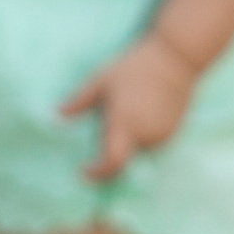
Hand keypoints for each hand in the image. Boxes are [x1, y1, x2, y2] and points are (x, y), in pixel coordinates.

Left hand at [60, 36, 198, 180]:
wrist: (176, 60)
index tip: (84, 172)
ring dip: (126, 146)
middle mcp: (146, 136)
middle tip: (94, 147)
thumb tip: (57, 115)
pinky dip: (141, 138)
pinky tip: (136, 118)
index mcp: (125, 125)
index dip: (98, 173)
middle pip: (124, 159)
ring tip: (118, 124)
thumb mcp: (101, 81)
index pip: (112, 163)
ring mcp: (163, 135)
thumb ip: (80, 101)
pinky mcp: (175, 131)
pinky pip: (153, 143)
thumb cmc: (134, 68)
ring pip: (139, 151)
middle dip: (109, 157)